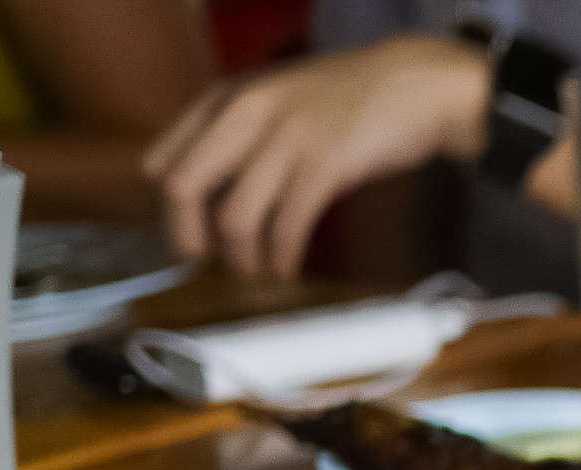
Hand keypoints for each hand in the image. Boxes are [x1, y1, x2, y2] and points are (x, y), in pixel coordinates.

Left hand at [142, 35, 487, 277]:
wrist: (416, 85)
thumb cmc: (351, 100)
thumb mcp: (280, 100)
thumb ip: (242, 132)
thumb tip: (212, 193)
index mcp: (228, 97)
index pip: (164, 160)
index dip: (169, 209)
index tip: (189, 235)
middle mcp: (246, 113)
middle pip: (184, 189)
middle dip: (189, 239)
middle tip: (206, 265)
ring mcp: (285, 138)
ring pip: (234, 217)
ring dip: (242, 259)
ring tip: (258, 273)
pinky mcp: (324, 165)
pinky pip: (287, 225)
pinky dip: (282, 258)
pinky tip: (287, 268)